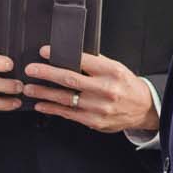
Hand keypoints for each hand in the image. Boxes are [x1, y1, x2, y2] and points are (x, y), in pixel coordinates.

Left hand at [22, 47, 157, 133]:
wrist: (143, 108)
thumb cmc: (126, 85)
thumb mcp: (116, 68)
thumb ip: (95, 62)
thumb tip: (68, 54)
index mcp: (111, 71)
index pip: (81, 60)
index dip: (60, 56)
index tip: (44, 51)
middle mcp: (105, 89)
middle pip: (70, 79)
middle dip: (46, 73)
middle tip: (31, 70)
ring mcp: (99, 107)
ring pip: (65, 99)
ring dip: (44, 93)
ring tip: (29, 88)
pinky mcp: (94, 121)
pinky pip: (68, 114)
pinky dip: (52, 109)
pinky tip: (41, 104)